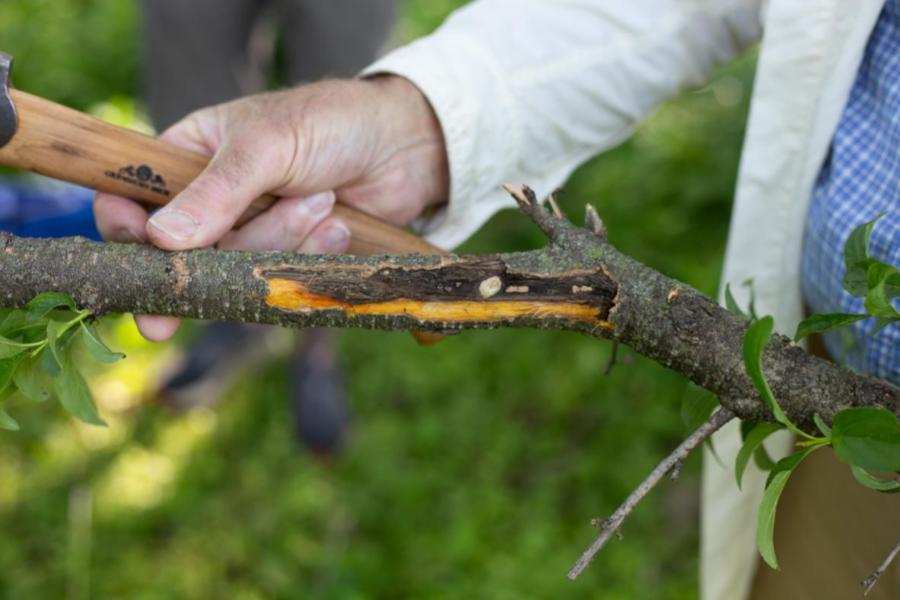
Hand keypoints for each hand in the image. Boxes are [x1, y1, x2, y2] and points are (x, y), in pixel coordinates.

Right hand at [94, 76, 448, 340]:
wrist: (404, 148)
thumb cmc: (330, 125)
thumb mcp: (267, 146)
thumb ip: (216, 193)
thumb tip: (159, 240)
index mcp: (188, 158)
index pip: (131, 200)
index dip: (129, 230)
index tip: (147, 248)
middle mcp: (211, 201)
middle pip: (186, 251)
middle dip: (235, 243)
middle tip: (275, 229)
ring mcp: (248, 233)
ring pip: (236, 268)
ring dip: (284, 240)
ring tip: (323, 200)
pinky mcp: (283, 260)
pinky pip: (276, 279)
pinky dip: (308, 256)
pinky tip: (338, 227)